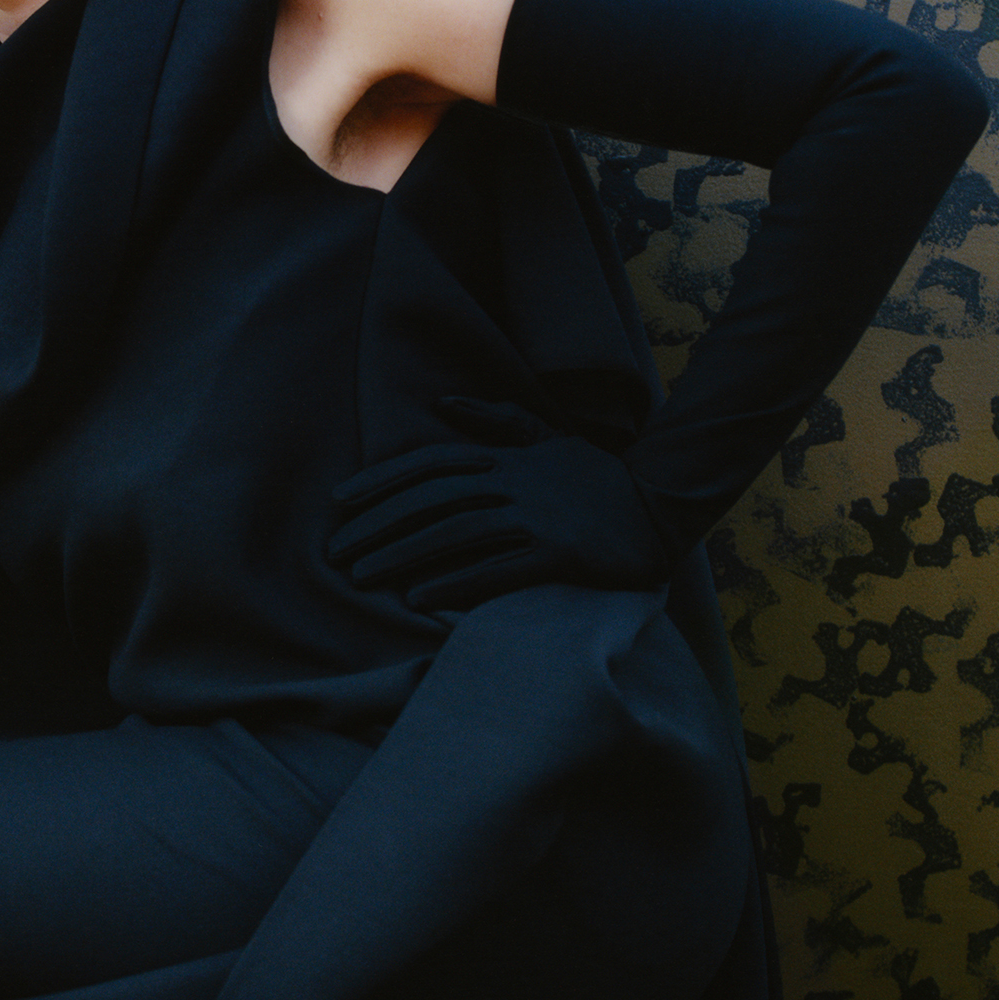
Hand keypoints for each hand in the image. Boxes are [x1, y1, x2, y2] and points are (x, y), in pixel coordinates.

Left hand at [328, 396, 666, 612]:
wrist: (662, 505)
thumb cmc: (598, 476)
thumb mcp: (547, 437)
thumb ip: (496, 419)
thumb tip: (444, 400)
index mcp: (505, 457)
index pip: (429, 464)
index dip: (382, 481)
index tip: (341, 501)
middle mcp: (514, 483)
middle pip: (430, 501)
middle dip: (378, 525)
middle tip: (336, 552)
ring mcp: (536, 518)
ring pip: (454, 534)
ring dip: (402, 554)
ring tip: (363, 575)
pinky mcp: (560, 554)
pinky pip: (496, 570)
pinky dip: (455, 583)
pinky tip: (419, 598)